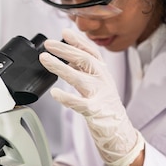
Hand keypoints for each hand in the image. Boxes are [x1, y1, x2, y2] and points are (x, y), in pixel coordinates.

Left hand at [39, 29, 144, 165]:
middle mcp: (103, 81)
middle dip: (65, 49)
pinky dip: (67, 97)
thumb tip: (67, 56)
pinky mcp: (96, 112)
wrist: (120, 133)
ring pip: (79, 78)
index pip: (91, 51)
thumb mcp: (98, 85)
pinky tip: (55, 93)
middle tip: (48, 44)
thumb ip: (84, 71)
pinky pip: (79, 103)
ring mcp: (100, 95)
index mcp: (103, 73)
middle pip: (84, 60)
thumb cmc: (106, 108)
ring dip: (61, 67)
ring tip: (45, 60)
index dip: (78, 41)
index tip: (64, 32)